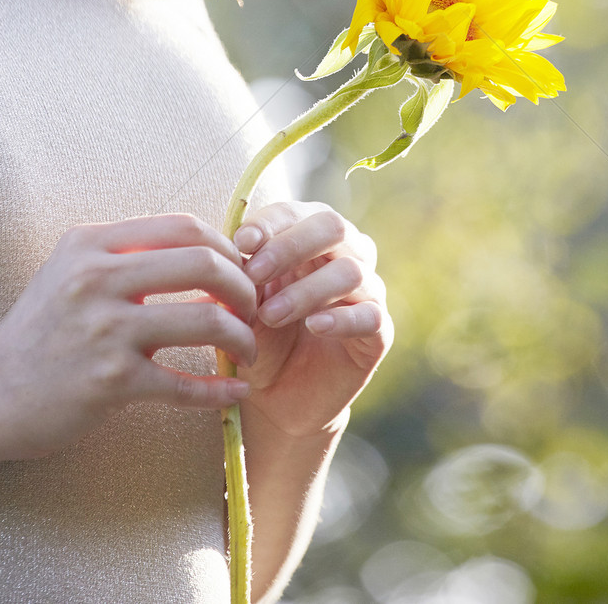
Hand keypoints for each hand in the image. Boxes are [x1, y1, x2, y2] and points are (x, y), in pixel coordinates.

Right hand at [0, 214, 257, 463]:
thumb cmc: (41, 332)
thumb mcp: (71, 271)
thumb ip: (126, 255)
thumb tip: (202, 251)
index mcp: (92, 246)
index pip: (183, 226)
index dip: (226, 244)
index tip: (241, 266)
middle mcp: (99, 280)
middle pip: (204, 265)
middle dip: (244, 287)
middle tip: (254, 308)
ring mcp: (105, 331)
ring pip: (206, 321)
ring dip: (242, 338)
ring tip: (249, 350)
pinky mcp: (111, 383)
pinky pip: (185, 385)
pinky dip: (220, 391)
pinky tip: (236, 393)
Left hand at [233, 201, 392, 437]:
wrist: (278, 396)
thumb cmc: (260, 335)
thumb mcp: (243, 301)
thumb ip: (239, 274)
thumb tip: (228, 249)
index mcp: (311, 236)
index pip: (296, 212)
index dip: (270, 223)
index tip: (240, 242)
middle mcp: (347, 254)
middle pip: (333, 227)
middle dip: (290, 246)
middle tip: (255, 274)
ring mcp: (367, 291)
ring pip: (350, 271)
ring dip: (306, 290)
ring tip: (270, 315)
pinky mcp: (379, 332)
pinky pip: (371, 316)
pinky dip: (341, 318)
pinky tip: (314, 326)